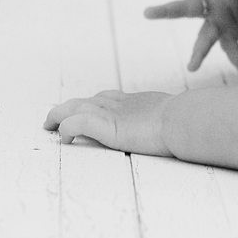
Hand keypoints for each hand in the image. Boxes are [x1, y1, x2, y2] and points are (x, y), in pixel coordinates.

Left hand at [43, 89, 172, 154]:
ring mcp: (112, 114)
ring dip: (59, 116)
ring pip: (74, 108)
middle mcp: (119, 104)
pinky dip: (66, 129)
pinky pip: (76, 124)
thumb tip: (181, 127)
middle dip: (67, 108)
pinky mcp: (106, 126)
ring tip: (50, 126)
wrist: (185, 120)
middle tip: (54, 119)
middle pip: (85, 100)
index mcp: (135, 102)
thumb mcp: (174, 116)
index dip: (91, 104)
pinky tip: (63, 139)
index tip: (83, 110)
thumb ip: (167, 119)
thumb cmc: (187, 121)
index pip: (105, 98)